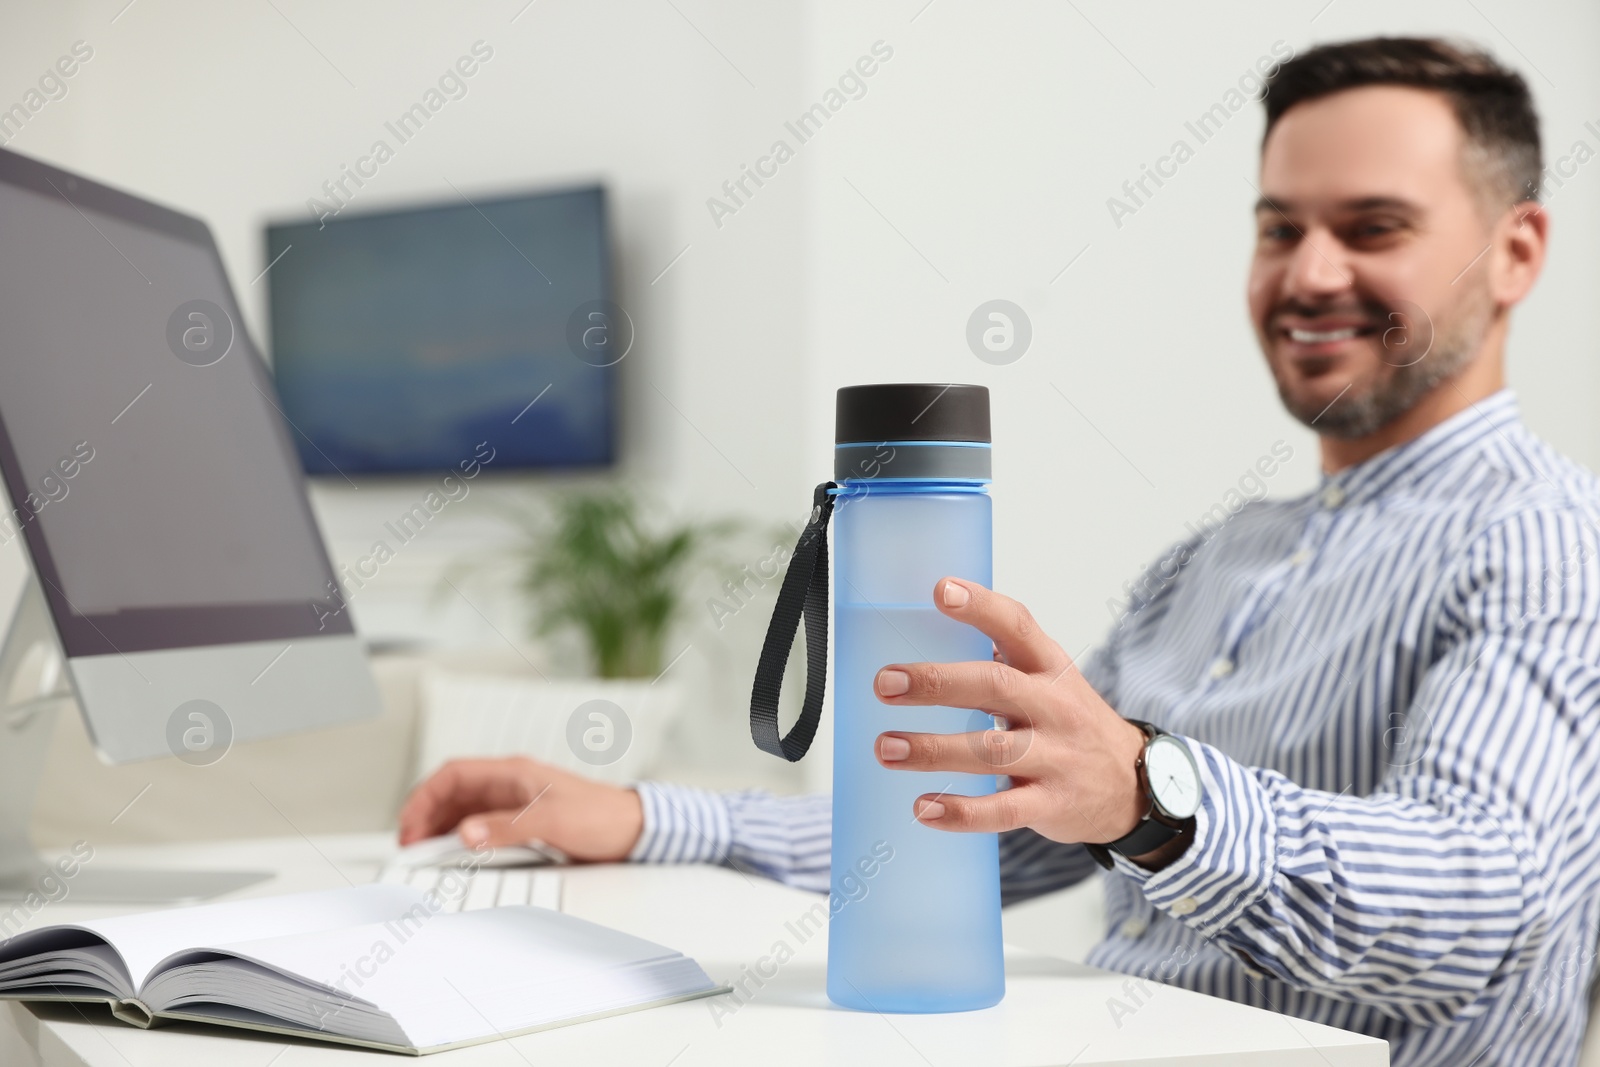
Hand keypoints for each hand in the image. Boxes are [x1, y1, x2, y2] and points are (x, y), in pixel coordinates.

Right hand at [398, 756, 642, 862]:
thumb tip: (466, 833)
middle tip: (411, 845)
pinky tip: (456, 855)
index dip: (425, 797)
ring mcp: (515, 803)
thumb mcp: (551, 822)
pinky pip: (481, 826)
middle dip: (426, 816)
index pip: (453, 774)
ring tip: (427, 853)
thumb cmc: (601, 815)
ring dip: (442, 828)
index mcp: (513, 772)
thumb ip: (506, 827)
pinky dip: (462, 839)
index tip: (409, 824)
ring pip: (464, 810)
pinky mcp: (522, 822)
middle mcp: (510, 784)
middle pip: (453, 793)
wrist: (633, 829)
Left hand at [874, 578, 1176, 863]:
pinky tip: (922, 808)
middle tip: (885, 683)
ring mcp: (1055, 757)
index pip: (1017, 626)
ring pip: (991, 751)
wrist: (1133, 783)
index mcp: (1050, 667)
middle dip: (937, 683)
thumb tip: (926, 631)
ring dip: (933, 749)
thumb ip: (1002, 658)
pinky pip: (1002, 810)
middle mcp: (1054, 706)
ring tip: (886, 748)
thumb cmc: (1071, 723)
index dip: (980, 606)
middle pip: (994, 686)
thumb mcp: (1051, 679)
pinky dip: (960, 812)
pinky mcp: (1051, 803)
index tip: (940, 591)